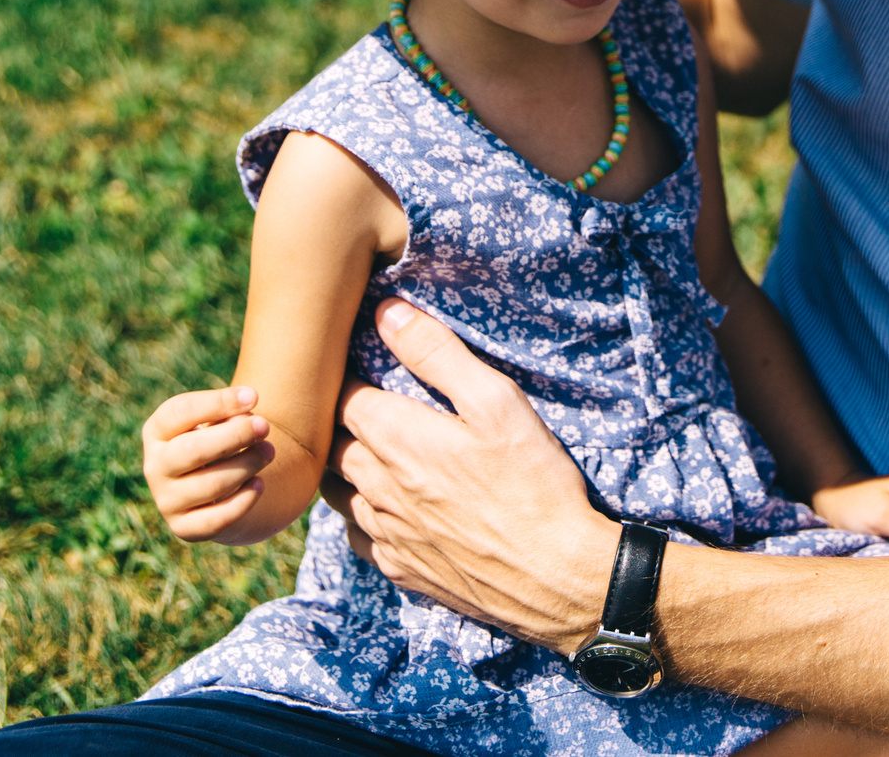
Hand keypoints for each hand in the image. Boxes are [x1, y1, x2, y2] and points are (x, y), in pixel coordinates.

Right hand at [142, 386, 273, 542]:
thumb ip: (228, 414)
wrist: (210, 484)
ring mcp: (166, 500)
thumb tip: (246, 416)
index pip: (180, 412)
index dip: (218, 402)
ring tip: (269, 451)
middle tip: (265, 426)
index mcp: (157, 431)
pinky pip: (216, 520)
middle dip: (236, 436)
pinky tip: (259, 484)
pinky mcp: (183, 528)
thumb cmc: (215, 440)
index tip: (253, 396)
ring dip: (248, 465)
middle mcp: (155, 467)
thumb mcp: (217, 420)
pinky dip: (243, 501)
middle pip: (194, 450)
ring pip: (212, 485)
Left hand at [326, 299, 619, 651]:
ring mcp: (387, 534)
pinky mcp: (401, 570)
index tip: (358, 366)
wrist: (557, 577)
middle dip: (338, 422)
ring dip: (343, 468)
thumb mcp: (496, 402)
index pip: (343, 399)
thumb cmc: (534, 482)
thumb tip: (387, 313)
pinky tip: (383, 506)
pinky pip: (357, 537)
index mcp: (397, 441)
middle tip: (358, 404)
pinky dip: (360, 515)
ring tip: (364, 451)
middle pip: (331, 446)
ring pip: (337, 493)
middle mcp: (379, 488)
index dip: (348, 379)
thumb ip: (438, 354)